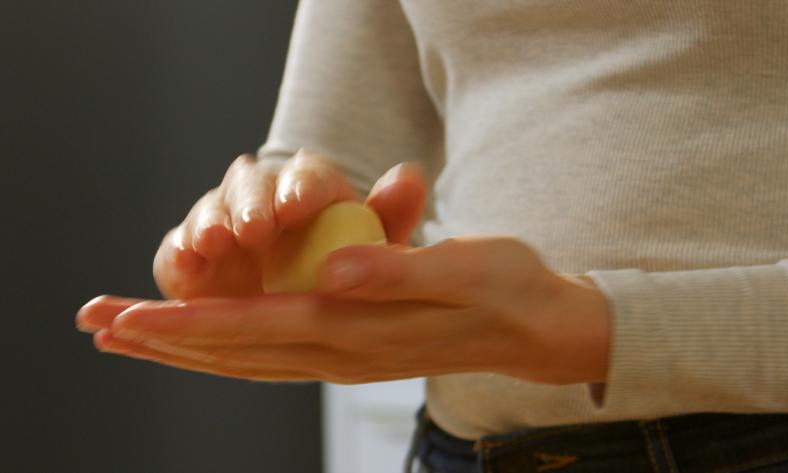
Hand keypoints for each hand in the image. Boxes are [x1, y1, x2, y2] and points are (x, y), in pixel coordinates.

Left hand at [77, 237, 611, 384]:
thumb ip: (397, 269)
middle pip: (236, 352)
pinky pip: (274, 356)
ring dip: (185, 352)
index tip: (130, 320)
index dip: (190, 323)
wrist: (533, 326)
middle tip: (101, 330)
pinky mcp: (352, 350)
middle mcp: (343, 352)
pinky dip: (226, 351)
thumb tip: (331, 268)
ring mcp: (345, 357)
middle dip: (165, 343)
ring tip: (132, 342)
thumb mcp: (465, 267)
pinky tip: (205, 345)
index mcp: (361, 328)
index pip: (257, 327)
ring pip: (248, 360)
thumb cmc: (505, 288)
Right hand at [150, 149, 425, 298]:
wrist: (302, 306)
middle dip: (249, 205)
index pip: (307, 175)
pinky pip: (177, 252)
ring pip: (210, 212)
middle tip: (254, 229)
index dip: (301, 188)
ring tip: (214, 243)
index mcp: (310, 187)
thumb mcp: (379, 248)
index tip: (299, 206)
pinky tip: (184, 265)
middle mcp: (261, 196)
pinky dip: (177, 255)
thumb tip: (409, 178)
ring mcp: (221, 224)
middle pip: (250, 185)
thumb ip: (390, 214)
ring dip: (209, 224)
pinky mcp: (188, 257)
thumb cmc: (345, 272)